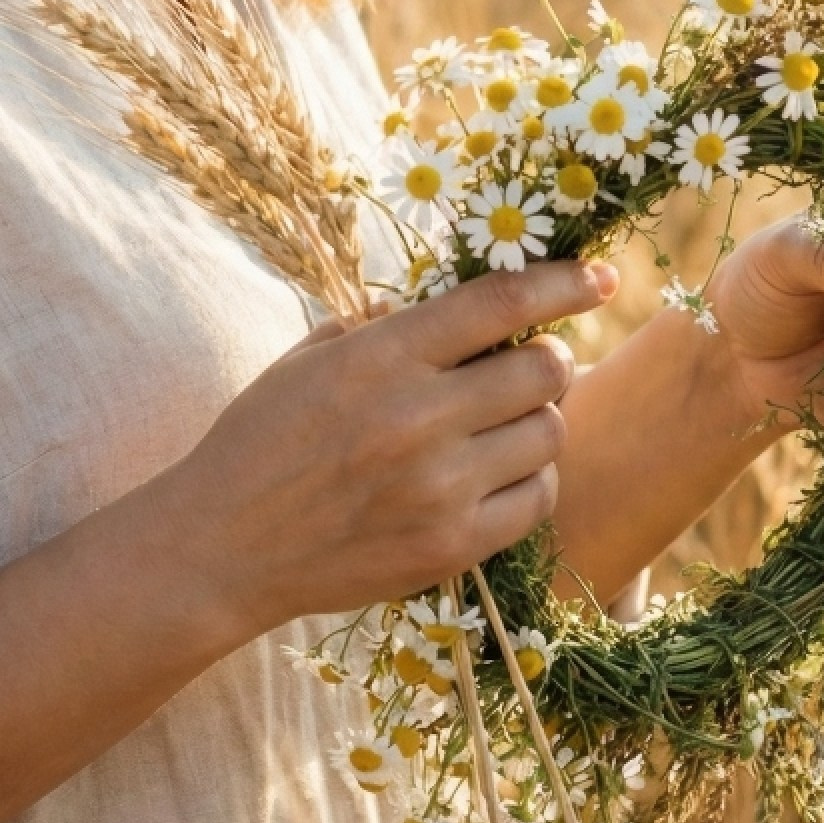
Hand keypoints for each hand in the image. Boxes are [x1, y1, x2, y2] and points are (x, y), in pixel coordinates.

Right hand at [166, 259, 618, 636]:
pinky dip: (530, 480)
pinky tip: (495, 475)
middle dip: (548, 360)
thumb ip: (386, 327)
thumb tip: (460, 308)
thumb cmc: (260, 440)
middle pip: (544, 370)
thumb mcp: (311, 358)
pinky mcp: (451, 546)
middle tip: (526, 368)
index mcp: (382, 356)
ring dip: (537, 421)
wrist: (222, 546)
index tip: (602, 276)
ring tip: (498, 427)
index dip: (563, 283)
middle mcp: (419, 417)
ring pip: (548, 433)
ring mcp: (440, 487)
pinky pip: (536, 498)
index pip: (500, 303)